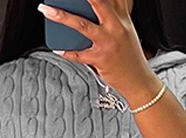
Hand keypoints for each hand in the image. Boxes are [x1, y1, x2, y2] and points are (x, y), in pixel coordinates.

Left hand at [36, 0, 159, 105]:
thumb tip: (89, 7)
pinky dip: (66, 52)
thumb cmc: (129, 56)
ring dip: (62, 16)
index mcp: (122, 17)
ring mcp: (108, 42)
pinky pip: (79, 54)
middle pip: (97, 2)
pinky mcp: (101, 59)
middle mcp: (116, 26)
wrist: (139, 81)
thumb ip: (112, 16)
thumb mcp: (125, 31)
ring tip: (46, 10)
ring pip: (82, 25)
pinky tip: (57, 48)